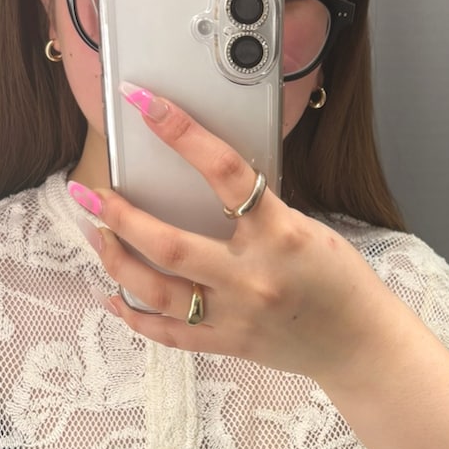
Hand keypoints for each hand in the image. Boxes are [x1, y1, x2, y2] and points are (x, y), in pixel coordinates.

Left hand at [69, 86, 397, 384]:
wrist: (359, 344)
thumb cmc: (339, 281)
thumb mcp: (307, 228)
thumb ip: (258, 211)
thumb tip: (207, 184)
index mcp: (278, 234)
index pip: (224, 171)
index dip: (181, 132)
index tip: (144, 104)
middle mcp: (251, 277)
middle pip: (168, 244)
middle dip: (120, 216)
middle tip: (90, 194)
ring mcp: (235, 316)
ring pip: (157, 291)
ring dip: (117, 260)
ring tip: (97, 235)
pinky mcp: (227, 344)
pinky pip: (167, 333)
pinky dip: (134, 316)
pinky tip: (113, 296)